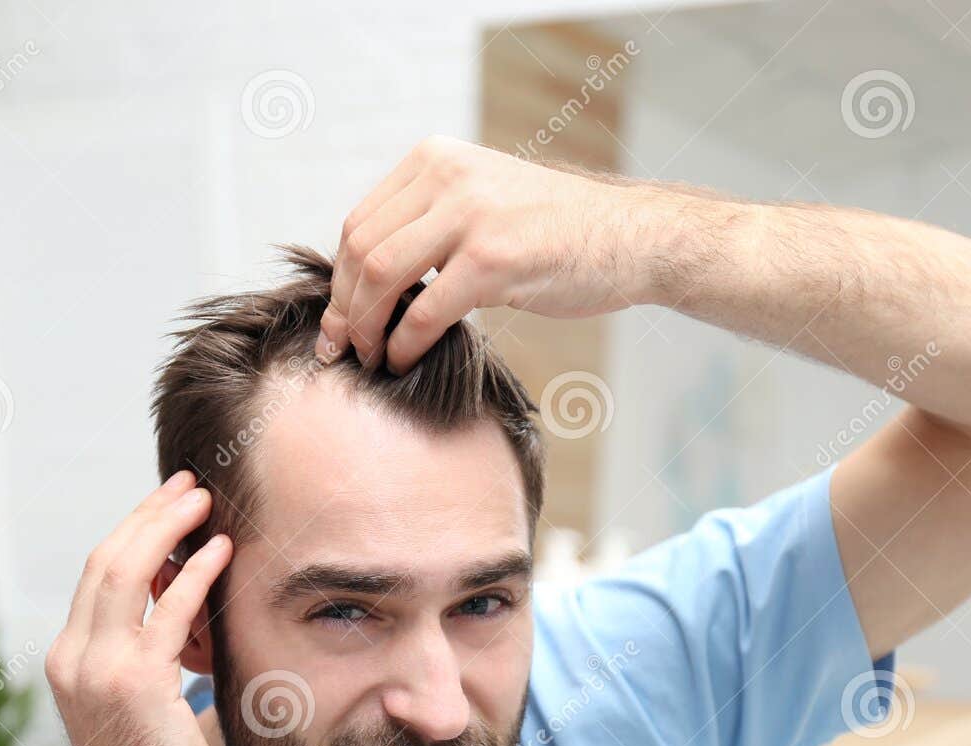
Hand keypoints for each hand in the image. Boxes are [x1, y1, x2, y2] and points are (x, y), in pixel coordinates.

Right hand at [45, 470, 232, 745]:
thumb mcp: (136, 706)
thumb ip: (146, 659)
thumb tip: (183, 618)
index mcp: (67, 660)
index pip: (95, 577)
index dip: (131, 533)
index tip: (165, 507)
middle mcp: (72, 658)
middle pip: (107, 562)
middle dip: (148, 516)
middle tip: (186, 485)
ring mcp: (99, 669)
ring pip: (129, 574)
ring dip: (168, 529)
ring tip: (203, 501)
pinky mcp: (137, 683)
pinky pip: (170, 612)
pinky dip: (196, 575)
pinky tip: (220, 553)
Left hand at [318, 136, 660, 373]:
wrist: (630, 237)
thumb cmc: (556, 231)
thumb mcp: (483, 199)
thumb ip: (429, 220)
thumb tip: (368, 276)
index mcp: (435, 159)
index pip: (360, 222)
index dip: (341, 280)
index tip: (339, 321)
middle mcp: (447, 176)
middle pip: (361, 249)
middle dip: (345, 309)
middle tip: (342, 350)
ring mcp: (471, 215)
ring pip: (382, 277)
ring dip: (367, 328)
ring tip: (371, 358)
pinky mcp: (493, 259)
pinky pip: (424, 311)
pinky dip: (404, 344)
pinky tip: (404, 362)